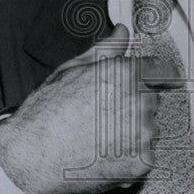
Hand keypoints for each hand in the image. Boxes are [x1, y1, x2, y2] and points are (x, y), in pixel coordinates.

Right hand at [0, 24, 176, 193]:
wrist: (33, 155)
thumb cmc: (47, 113)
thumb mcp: (73, 70)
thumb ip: (106, 50)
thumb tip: (123, 32)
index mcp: (128, 73)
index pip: (160, 70)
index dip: (149, 78)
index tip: (144, 87)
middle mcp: (142, 101)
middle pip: (152, 101)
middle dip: (134, 106)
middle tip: (104, 117)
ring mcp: (145, 133)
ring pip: (149, 130)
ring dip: (133, 134)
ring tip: (100, 139)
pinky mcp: (143, 161)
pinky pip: (145, 157)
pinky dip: (129, 159)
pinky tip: (104, 155)